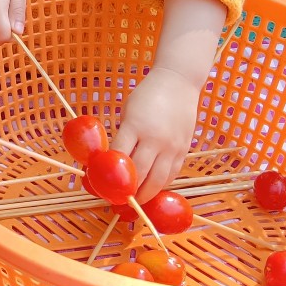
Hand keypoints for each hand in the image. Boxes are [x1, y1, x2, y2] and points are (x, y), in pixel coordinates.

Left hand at [112, 67, 200, 202]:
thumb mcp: (128, 112)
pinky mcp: (184, 149)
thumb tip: (111, 161)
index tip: (101, 184)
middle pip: (140, 172)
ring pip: (158, 179)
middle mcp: (155, 138)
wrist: (178, 83)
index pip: (119, 156)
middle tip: (117, 200)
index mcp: (135, 125)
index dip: (110, 173)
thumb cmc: (147, 96)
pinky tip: (153, 190)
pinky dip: (161, 184)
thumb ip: (123, 136)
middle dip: (128, 190)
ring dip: (146, 194)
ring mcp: (172, 146)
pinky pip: (172, 174)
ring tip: (136, 202)